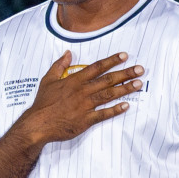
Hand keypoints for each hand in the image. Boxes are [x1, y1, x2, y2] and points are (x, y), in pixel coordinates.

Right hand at [13, 51, 142, 147]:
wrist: (38, 124)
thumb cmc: (43, 103)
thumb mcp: (48, 80)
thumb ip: (59, 65)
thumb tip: (67, 53)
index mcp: (74, 80)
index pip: (97, 67)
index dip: (112, 60)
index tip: (124, 56)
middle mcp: (82, 91)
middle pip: (108, 79)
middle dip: (125, 73)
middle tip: (140, 69)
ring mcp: (85, 106)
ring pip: (109, 95)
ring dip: (125, 89)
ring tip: (138, 84)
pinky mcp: (86, 120)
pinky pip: (104, 114)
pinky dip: (115, 110)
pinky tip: (126, 106)